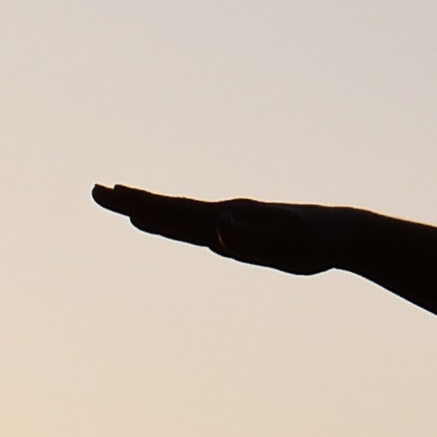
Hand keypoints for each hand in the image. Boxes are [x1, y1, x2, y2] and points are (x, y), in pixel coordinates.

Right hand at [92, 183, 340, 274]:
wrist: (340, 234)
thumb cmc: (316, 242)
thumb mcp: (287, 244)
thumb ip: (253, 237)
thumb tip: (217, 228)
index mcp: (230, 217)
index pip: (177, 211)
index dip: (143, 205)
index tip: (112, 196)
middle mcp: (225, 214)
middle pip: (170, 208)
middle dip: (132, 202)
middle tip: (96, 192)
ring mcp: (229, 221)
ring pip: (179, 215)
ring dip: (147, 209)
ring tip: (119, 202)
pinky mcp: (237, 232)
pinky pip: (195, 227)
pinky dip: (171, 222)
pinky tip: (161, 223)